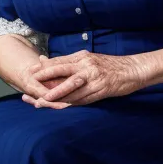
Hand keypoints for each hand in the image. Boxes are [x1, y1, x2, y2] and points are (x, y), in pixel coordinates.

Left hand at [25, 50, 146, 106]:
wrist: (131, 70)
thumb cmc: (109, 65)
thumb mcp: (89, 59)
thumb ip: (71, 62)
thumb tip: (47, 61)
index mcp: (83, 56)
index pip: (60, 61)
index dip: (44, 67)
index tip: (30, 71)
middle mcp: (87, 65)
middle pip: (62, 70)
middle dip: (45, 77)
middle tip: (30, 83)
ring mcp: (94, 77)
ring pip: (72, 87)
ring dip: (56, 94)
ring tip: (43, 100)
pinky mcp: (101, 89)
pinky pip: (84, 97)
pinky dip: (72, 102)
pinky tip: (62, 107)